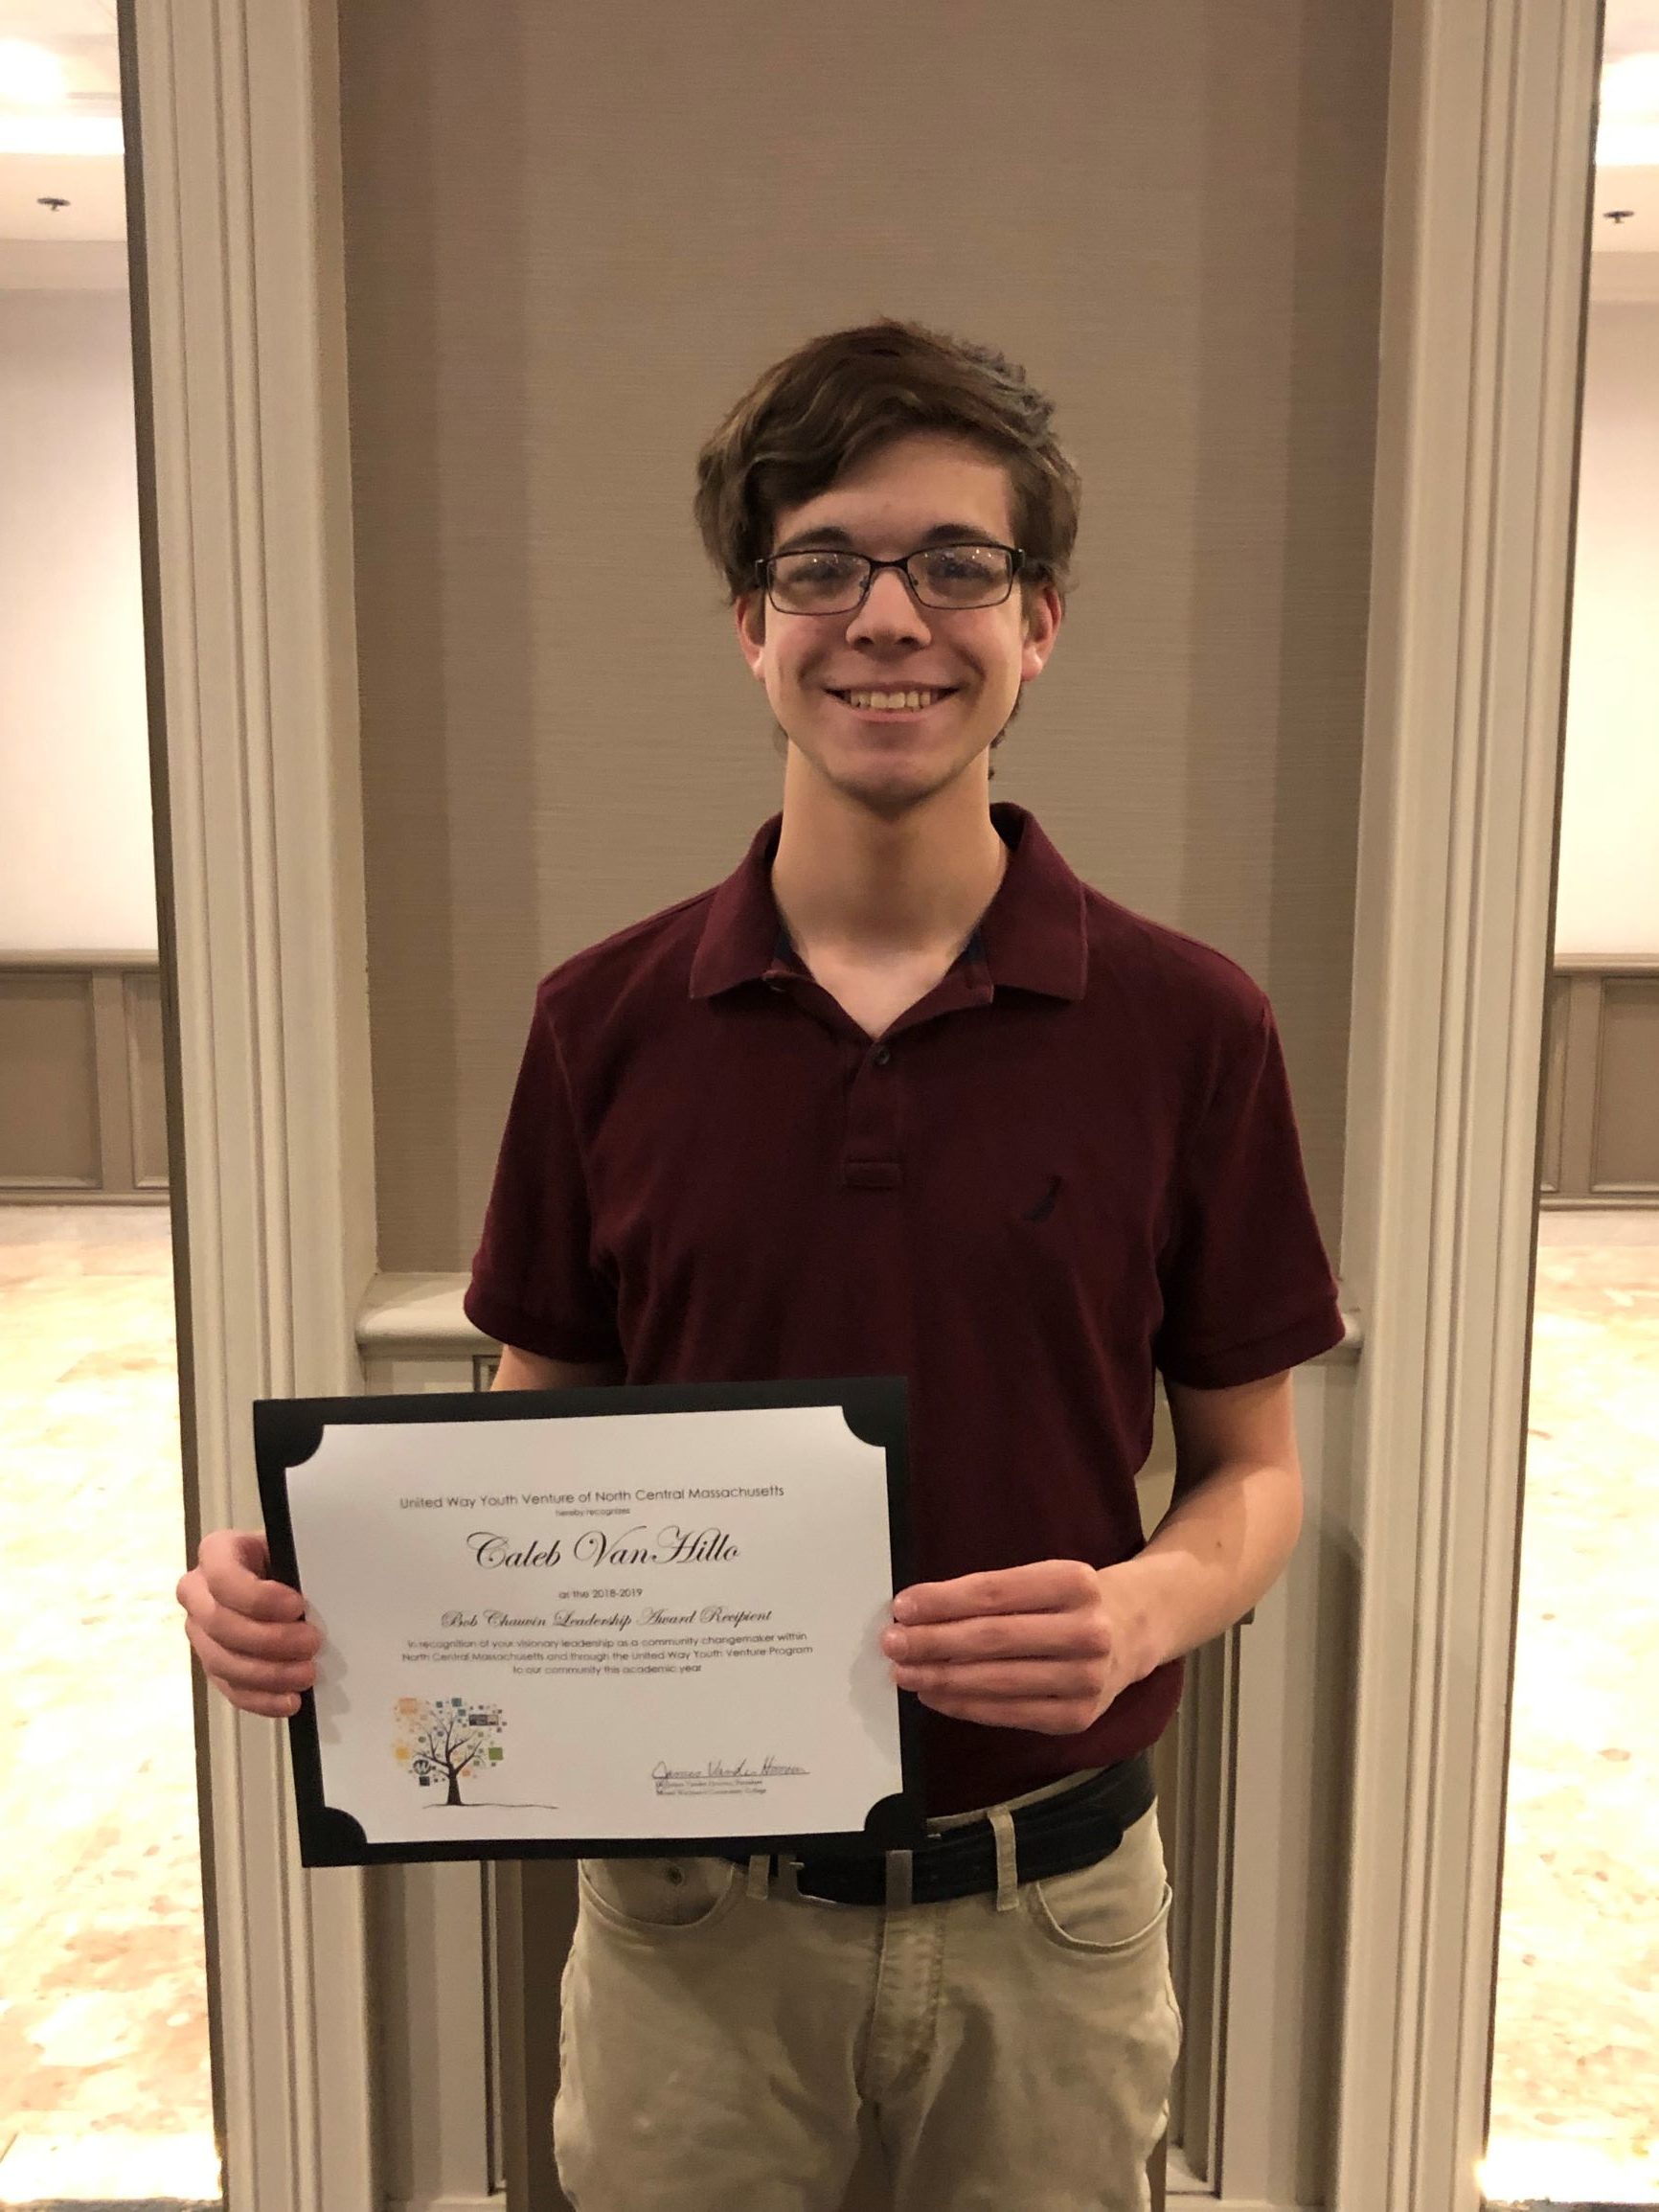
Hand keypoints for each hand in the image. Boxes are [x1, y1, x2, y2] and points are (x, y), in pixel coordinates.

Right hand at [176, 1528, 320, 1717]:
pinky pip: (230, 1689)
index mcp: (216, 1553)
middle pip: (220, 1624)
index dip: (259, 1597)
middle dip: (270, 1639)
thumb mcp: (292, 1549)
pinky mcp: (213, 1664)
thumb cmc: (286, 1560)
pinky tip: (288, 1700)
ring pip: (222, 1662)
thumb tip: (319, 1594)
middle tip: (310, 1642)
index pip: (223, 1578)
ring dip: (268, 1674)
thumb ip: (298, 1564)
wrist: (279, 1579)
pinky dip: (262, 1699)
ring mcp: (201, 1633)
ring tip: (305, 1674)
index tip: (296, 1605)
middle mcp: (198, 1593)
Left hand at [880, 1559, 1146, 1734]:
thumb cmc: (1072, 1601)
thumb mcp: (1044, 1578)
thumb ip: (991, 1594)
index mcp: (1075, 1583)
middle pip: (992, 1639)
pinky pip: (1008, 1713)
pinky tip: (936, 1695)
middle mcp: (1087, 1632)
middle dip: (932, 1642)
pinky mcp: (1076, 1717)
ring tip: (905, 1673)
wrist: (1135, 1631)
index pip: (994, 1593)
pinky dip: (965, 1706)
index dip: (942, 1601)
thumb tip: (919, 1614)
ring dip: (941, 1679)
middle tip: (893, 1643)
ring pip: (996, 1682)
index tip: (902, 1607)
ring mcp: (1086, 1680)